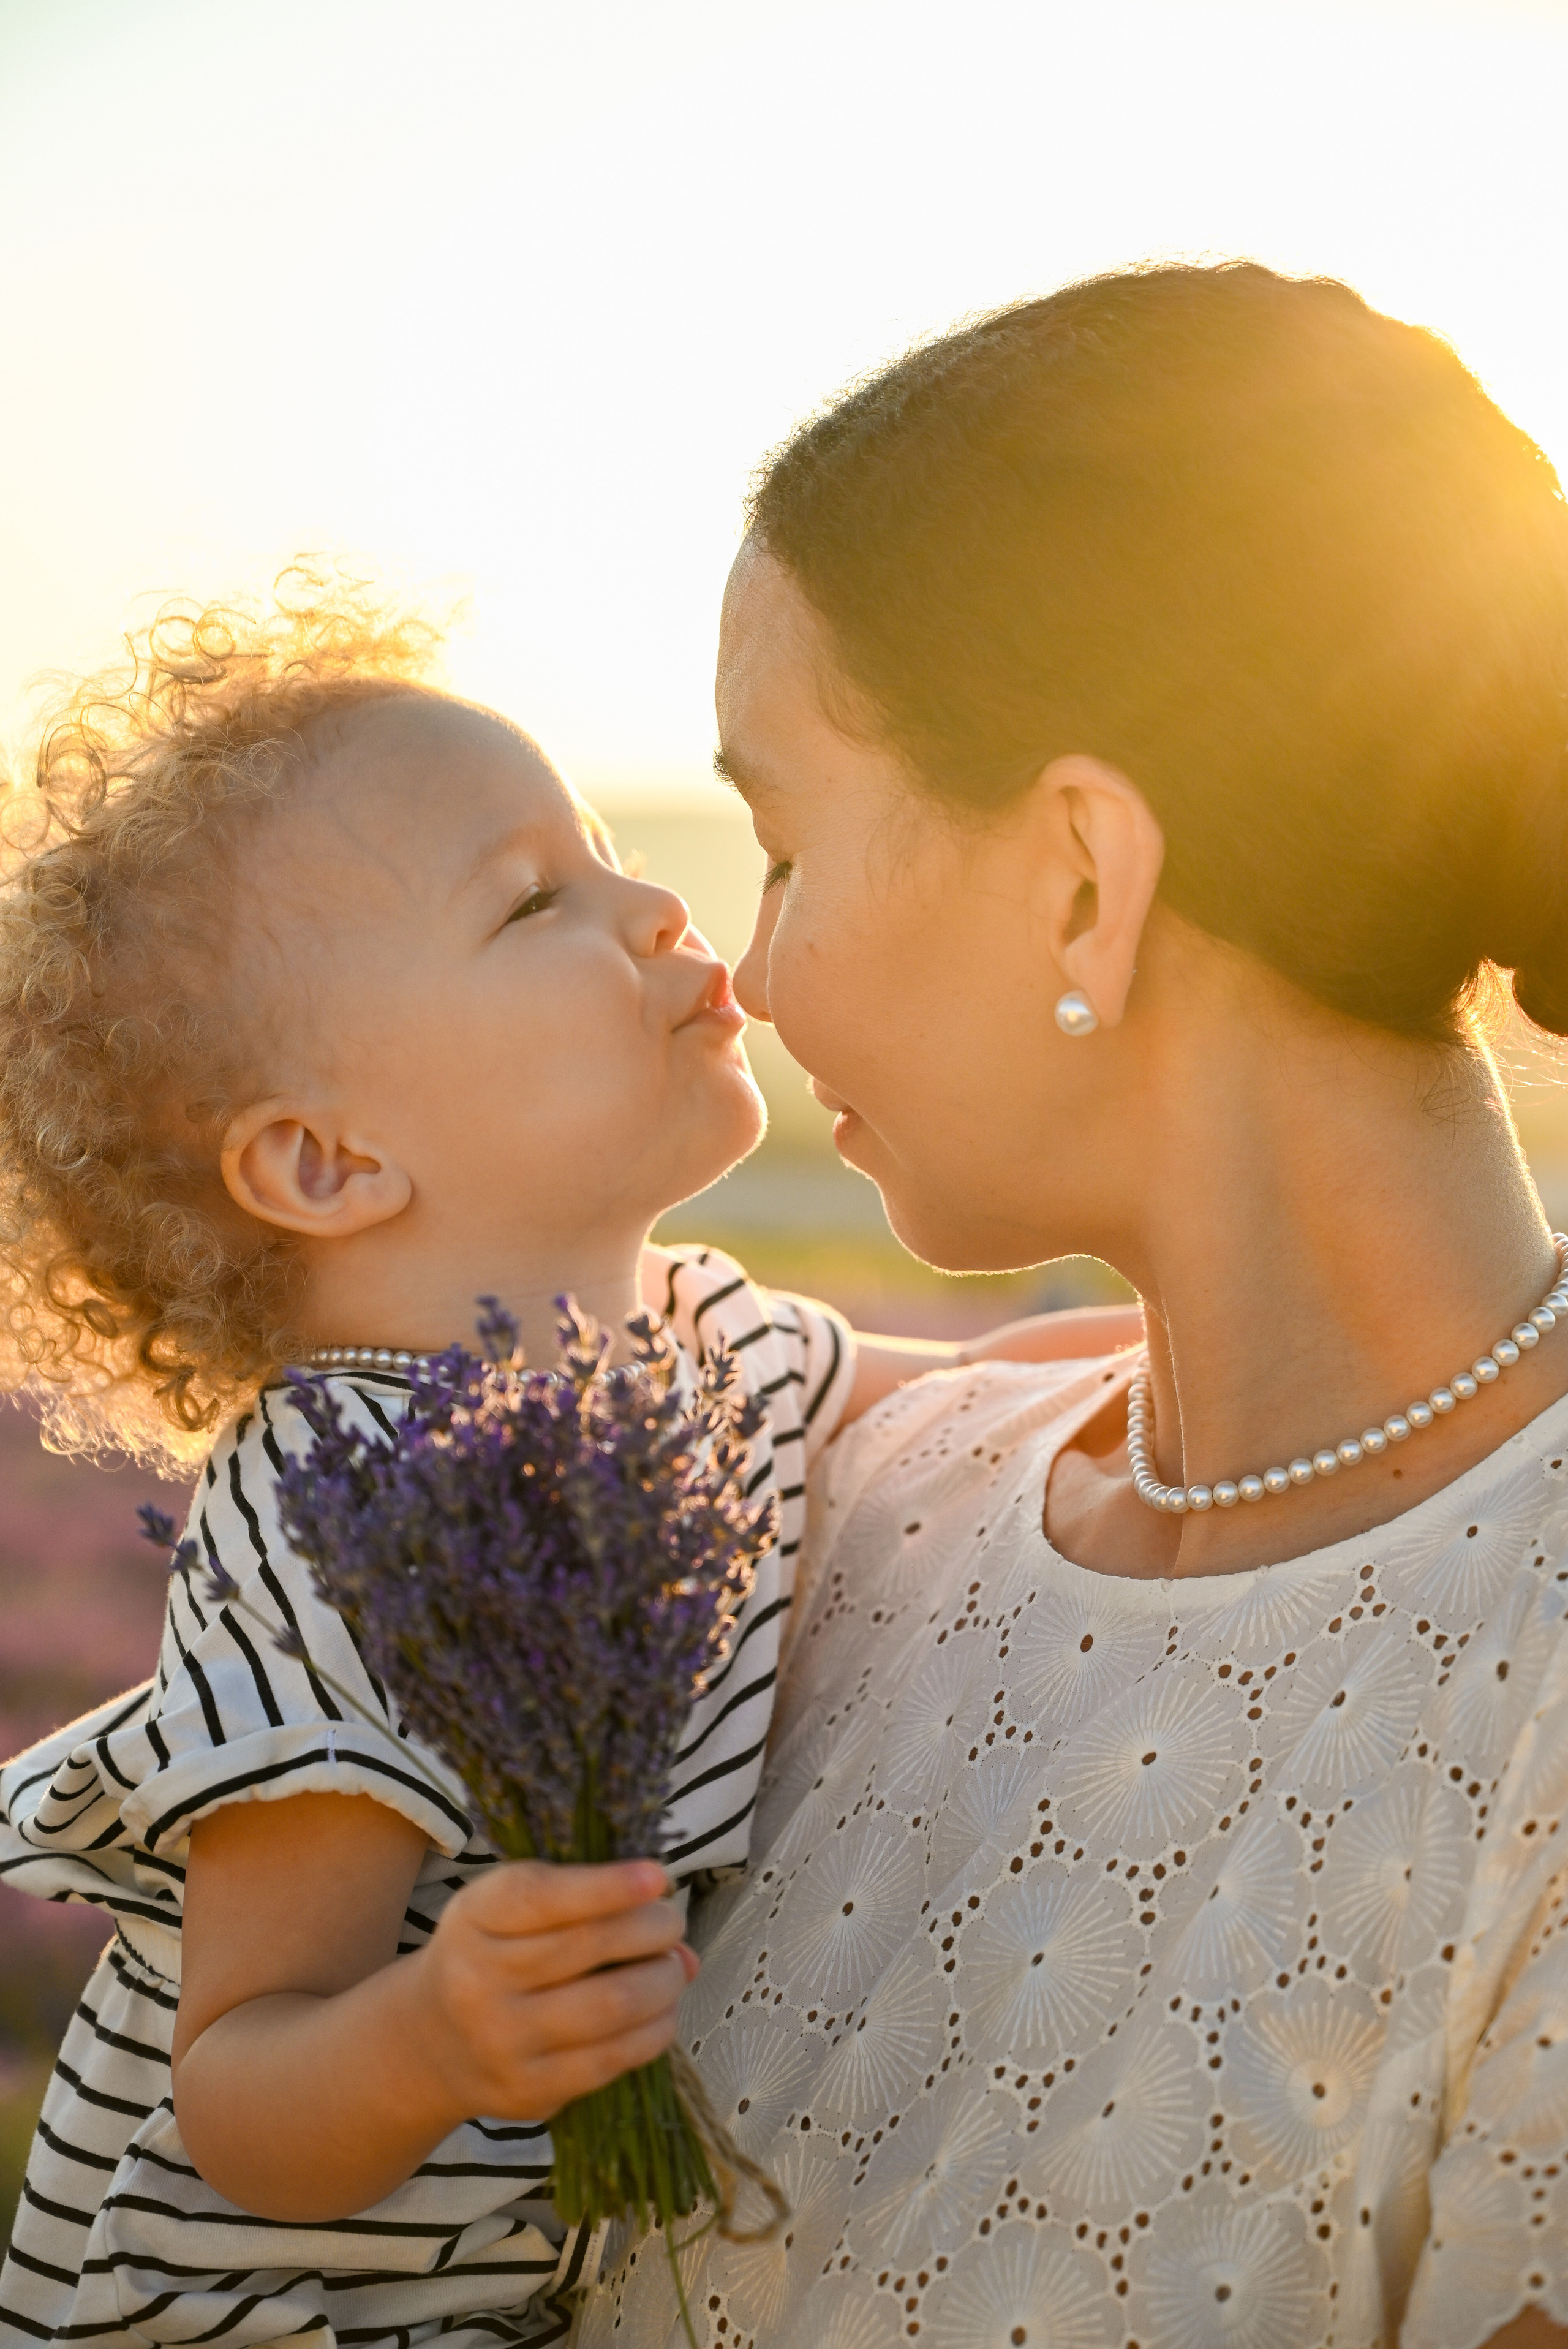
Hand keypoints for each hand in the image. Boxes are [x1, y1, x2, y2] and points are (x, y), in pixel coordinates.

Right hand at [409, 1857, 697, 2126]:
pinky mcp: (529, 2092)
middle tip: (672, 1921)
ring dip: (662, 1981)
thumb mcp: (506, 1907)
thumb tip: (677, 1940)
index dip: (607, 1886)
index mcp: (475, 1917)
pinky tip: (661, 2012)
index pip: (542, 1897)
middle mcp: (479, 1981)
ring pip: (610, 2006)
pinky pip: (611, 2059)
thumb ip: (581, 1901)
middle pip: (588, 1947)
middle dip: (651, 1929)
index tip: (657, 1877)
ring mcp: (503, 2042)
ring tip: (674, 1966)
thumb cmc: (489, 1954)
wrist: (430, 2042)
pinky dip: (653, 2031)